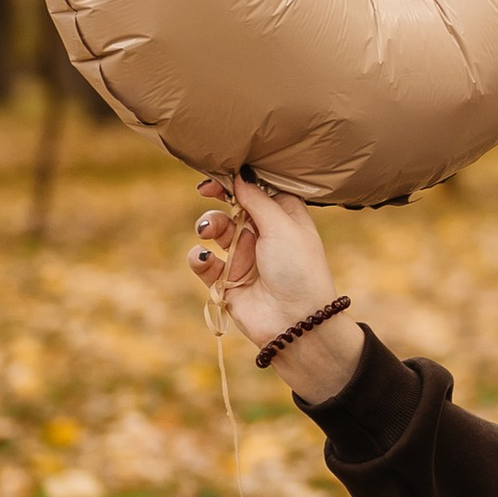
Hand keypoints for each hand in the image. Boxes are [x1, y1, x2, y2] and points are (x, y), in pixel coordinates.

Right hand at [187, 170, 353, 390]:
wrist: (296, 323)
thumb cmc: (299, 270)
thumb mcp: (282, 226)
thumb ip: (258, 200)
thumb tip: (239, 176)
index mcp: (285, 217)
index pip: (260, 190)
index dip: (241, 180)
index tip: (222, 173)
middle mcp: (264, 235)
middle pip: (234, 207)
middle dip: (219, 198)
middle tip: (205, 191)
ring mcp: (245, 258)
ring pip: (217, 231)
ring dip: (209, 225)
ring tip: (209, 231)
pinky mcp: (227, 282)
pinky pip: (205, 263)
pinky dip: (198, 258)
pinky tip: (202, 257)